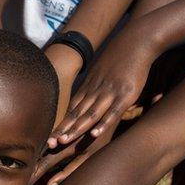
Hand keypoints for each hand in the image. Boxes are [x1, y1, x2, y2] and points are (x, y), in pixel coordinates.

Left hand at [49, 22, 158, 146]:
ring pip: (89, 115)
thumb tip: (86, 98)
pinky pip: (112, 112)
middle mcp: (96, 91)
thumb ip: (93, 86)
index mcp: (89, 87)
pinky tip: (95, 134)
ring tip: (64, 142)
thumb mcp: (101, 71)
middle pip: (76, 114)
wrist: (137, 40)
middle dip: (62, 129)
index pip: (71, 109)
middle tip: (47, 143)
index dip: (60, 124)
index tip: (49, 136)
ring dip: (76, 129)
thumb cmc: (120, 56)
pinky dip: (103, 123)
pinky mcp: (125, 95)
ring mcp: (110, 93)